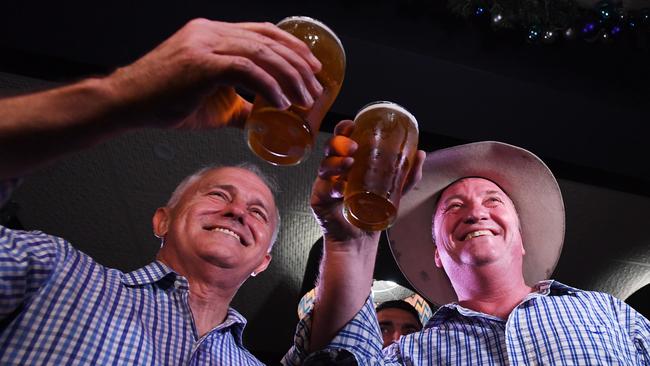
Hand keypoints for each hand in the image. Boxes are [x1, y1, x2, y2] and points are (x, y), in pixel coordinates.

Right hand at [106, 18, 322, 129]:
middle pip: (268, 40)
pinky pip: (246, 70)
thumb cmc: (165, 103)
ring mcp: (205, 44)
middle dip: (298, 63)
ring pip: (262, 53)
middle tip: (316, 84)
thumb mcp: (211, 101)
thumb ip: (239, 104)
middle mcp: (210, 32)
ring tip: (305, 98)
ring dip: (290, 76)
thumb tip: (263, 118)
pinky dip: (269, 86)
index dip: (291, 46)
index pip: (262, 32)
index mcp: (212, 34)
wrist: (126, 104)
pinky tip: (282, 103)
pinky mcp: (201, 63)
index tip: (312, 64)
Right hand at [310, 120, 425, 243]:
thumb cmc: (372, 210)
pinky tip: (341, 189)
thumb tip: (421, 153)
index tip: (352, 125)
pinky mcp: (319, 199)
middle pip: (331, 148)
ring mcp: (326, 183)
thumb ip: (408, 173)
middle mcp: (335, 169)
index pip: (343, 138)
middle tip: (354, 147)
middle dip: (339, 142)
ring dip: (336, 162)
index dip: (344, 129)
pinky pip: (323, 188)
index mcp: (350, 161)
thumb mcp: (394, 190)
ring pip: (325, 165)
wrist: (359, 238)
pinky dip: (333, 187)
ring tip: (350, 164)